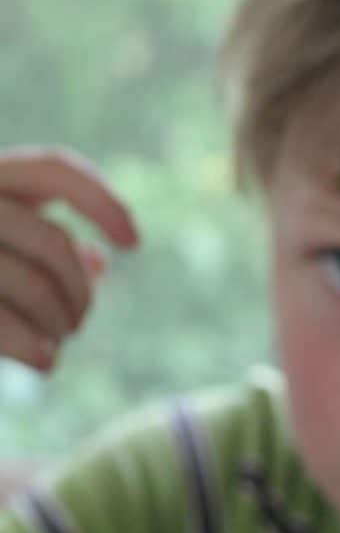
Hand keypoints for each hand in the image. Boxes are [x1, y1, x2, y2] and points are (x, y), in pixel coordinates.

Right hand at [0, 146, 138, 371]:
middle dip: (79, 290)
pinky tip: (46, 362)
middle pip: (54, 242)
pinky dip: (37, 349)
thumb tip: (97, 262)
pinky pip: (6, 327)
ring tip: (59, 341)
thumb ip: (41, 242)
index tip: (134, 244)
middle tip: (78, 321)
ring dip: (61, 322)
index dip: (102, 201)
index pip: (53, 170)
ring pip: (35, 286)